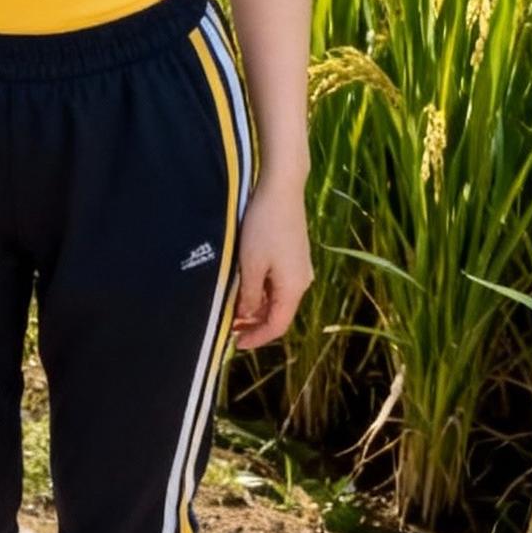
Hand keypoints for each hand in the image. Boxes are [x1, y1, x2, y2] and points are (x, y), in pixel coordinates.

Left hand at [228, 174, 313, 350]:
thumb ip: (248, 295)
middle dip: (254, 323)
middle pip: (279, 313)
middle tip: (229, 324)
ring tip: (233, 305)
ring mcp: (300, 267)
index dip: (256, 338)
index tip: (235, 344)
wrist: (281, 188)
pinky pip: (279, 282)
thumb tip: (246, 316)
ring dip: (257, 306)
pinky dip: (262, 290)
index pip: (277, 326)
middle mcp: (302, 281)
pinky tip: (245, 284)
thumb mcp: (250, 265)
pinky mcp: (295, 254)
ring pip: (278, 298)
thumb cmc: (264, 226)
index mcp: (293, 288)